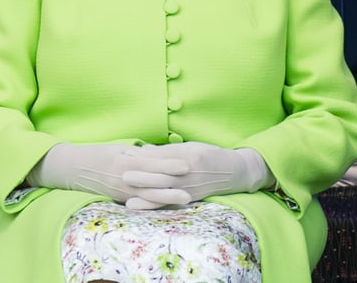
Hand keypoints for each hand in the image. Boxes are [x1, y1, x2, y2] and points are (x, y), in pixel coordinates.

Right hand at [27, 143, 192, 208]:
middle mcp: (122, 178)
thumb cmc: (99, 153)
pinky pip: (140, 203)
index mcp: (123, 161)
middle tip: (192, 189)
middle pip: (151, 183)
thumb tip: (161, 153)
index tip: (186, 164)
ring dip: (167, 198)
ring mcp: (120, 191)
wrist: (74, 168)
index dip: (169, 164)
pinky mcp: (119, 199)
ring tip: (184, 200)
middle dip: (172, 186)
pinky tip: (167, 206)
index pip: (151, 163)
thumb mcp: (119, 148)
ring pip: (148, 196)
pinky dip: (154, 204)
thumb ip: (140, 153)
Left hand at [123, 142, 271, 205]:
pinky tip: (143, 210)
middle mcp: (188, 174)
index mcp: (187, 156)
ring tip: (128, 201)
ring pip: (165, 193)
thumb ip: (167, 150)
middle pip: (161, 176)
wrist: (233, 171)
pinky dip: (155, 207)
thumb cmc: (208, 155)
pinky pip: (170, 203)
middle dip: (142, 177)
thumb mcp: (189, 146)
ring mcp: (189, 188)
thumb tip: (143, 150)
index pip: (161, 157)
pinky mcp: (190, 199)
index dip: (143, 157)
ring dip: (146, 197)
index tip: (126, 155)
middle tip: (122, 175)